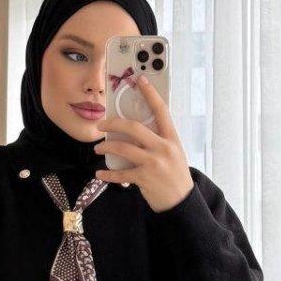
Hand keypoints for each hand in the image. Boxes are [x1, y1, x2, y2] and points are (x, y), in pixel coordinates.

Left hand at [92, 74, 193, 212]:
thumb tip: (135, 130)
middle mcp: (163, 148)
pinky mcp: (144, 179)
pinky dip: (107, 174)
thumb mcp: (173, 153)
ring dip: (106, 147)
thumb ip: (158, 140)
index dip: (150, 93)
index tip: (140, 79)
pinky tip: (100, 173)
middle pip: (134, 128)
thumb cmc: (175, 175)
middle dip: (113, 123)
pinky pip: (120, 174)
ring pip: (123, 148)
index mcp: (171, 138)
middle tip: (101, 124)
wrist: (181, 201)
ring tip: (98, 148)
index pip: (161, 110)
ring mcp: (153, 163)